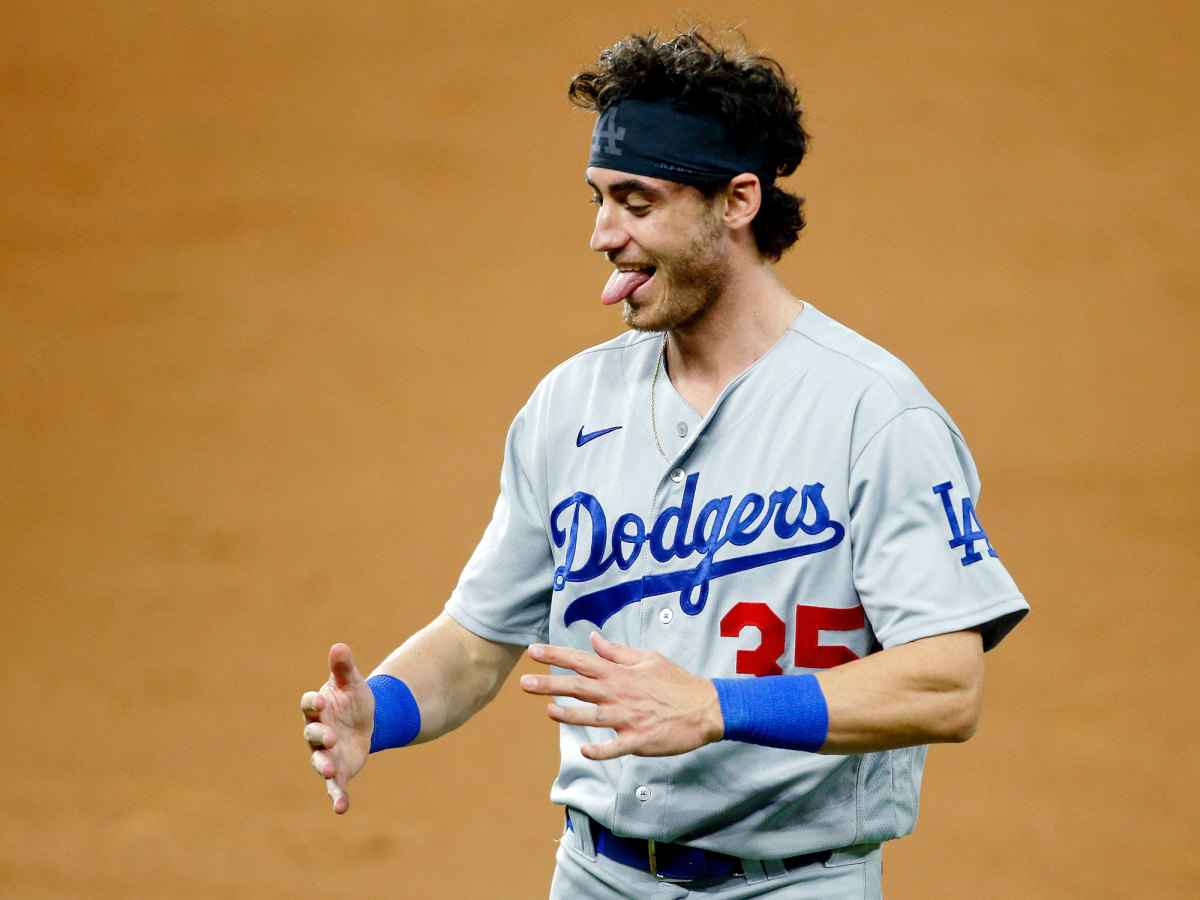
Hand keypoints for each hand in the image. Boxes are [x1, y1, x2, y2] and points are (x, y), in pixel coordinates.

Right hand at [300, 643, 373, 813]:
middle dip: (320, 736)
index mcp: (318, 709)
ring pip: (320, 761)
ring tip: (329, 771)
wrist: (366, 719)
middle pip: (313, 735)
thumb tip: (339, 646)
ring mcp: (326, 753)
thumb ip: (344, 667)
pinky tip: (341, 808)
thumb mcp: (352, 682)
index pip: (310, 705)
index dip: (314, 704)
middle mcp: (317, 732)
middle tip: (329, 737)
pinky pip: (335, 786)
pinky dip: (337, 797)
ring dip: (323, 766)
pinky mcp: (338, 770)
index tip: (322, 701)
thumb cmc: (353, 698)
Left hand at [519, 631, 722, 759]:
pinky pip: (617, 746)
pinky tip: (584, 751)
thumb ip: (617, 652)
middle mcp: (620, 693)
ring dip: (569, 714)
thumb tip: (593, 639)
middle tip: (524, 683)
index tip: (533, 651)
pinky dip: (601, 749)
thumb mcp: (647, 659)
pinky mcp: (640, 739)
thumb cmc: (676, 682)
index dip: (556, 655)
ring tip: (548, 711)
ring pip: (593, 716)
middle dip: (550, 684)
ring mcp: (629, 717)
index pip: (582, 661)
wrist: (706, 707)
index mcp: (620, 674)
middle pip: (579, 687)